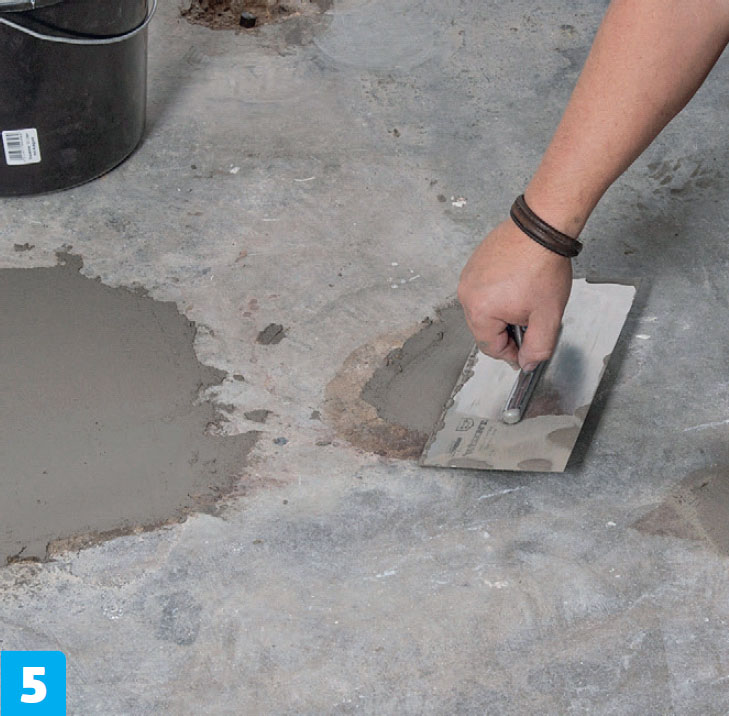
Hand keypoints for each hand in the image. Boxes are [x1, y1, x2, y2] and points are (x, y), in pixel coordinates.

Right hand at [458, 219, 571, 370]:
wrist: (541, 228)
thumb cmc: (543, 266)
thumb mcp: (548, 316)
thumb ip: (537, 347)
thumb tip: (526, 363)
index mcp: (479, 311)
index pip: (490, 347)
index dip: (512, 353)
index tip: (526, 350)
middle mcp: (467, 294)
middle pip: (484, 329)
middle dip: (508, 329)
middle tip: (531, 317)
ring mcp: (468, 277)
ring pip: (484, 309)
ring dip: (503, 311)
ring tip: (525, 296)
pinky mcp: (474, 264)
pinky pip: (483, 290)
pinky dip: (499, 293)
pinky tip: (518, 283)